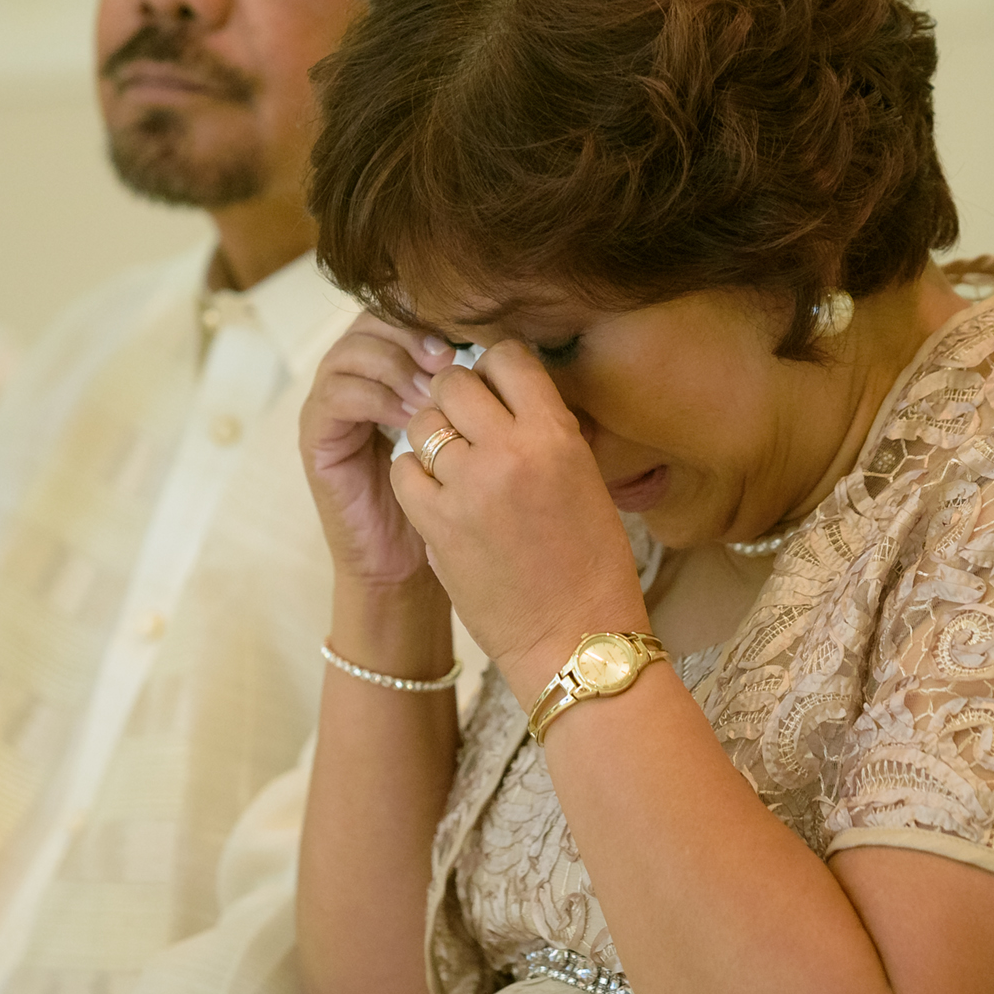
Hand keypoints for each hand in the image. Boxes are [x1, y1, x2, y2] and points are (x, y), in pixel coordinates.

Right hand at [299, 314, 459, 592]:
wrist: (407, 565)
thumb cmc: (448, 499)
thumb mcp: (469, 434)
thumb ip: (477, 389)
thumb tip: (515, 344)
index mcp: (390, 367)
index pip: (400, 311)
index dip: (430, 314)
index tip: (469, 335)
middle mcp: (354, 377)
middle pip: (371, 320)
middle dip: (411, 333)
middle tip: (448, 359)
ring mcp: (330, 405)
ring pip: (351, 351)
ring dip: (395, 365)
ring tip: (431, 393)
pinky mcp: (316, 437)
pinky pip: (337, 395)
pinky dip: (375, 397)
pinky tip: (408, 418)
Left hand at [390, 342, 648, 701]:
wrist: (575, 637)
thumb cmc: (590, 561)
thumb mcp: (584, 477)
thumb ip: (543, 429)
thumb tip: (505, 390)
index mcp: (555, 435)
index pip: (507, 356)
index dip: (493, 365)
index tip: (491, 384)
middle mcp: (510, 451)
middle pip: (454, 383)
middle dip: (453, 396)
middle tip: (462, 420)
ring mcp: (468, 487)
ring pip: (422, 424)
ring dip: (430, 436)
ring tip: (449, 461)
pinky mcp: (436, 524)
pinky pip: (402, 471)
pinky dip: (412, 476)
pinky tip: (433, 492)